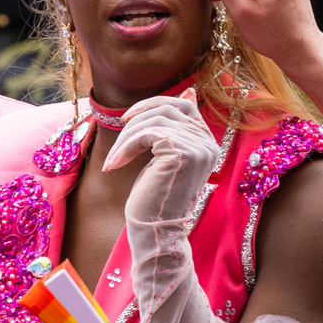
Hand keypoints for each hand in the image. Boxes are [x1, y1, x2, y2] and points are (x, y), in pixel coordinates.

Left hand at [104, 89, 220, 226]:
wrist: (154, 232)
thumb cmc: (155, 198)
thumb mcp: (166, 156)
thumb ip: (177, 127)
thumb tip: (191, 90)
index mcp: (208, 143)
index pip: (185, 105)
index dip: (154, 104)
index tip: (128, 118)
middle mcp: (208, 143)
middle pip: (168, 108)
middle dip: (137, 115)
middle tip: (118, 127)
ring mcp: (198, 147)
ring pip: (154, 119)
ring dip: (127, 136)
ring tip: (114, 158)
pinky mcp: (181, 152)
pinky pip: (146, 133)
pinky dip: (125, 146)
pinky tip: (114, 164)